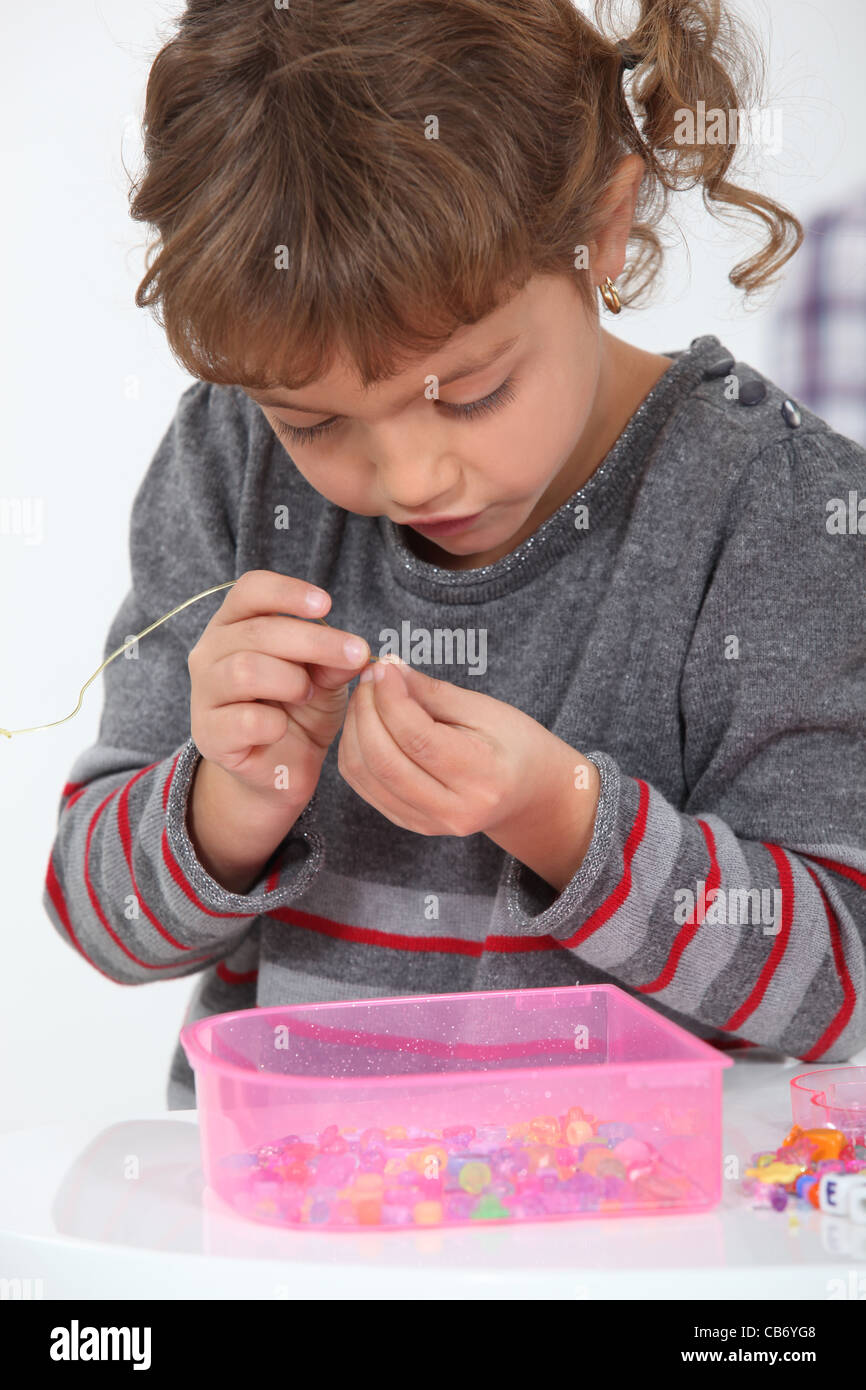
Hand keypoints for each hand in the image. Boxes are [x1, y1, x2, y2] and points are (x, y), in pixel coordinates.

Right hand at [188, 570, 369, 805]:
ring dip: (291, 682)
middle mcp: (210, 651)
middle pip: (257, 631)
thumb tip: (354, 651)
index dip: (288, 592)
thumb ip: (334, 659)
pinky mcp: (208, 734)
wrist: (281, 767)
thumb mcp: (325, 677)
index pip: (250, 590)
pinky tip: (281, 728)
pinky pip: (244, 719)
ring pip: (245, 670)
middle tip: (354, 654)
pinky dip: (273, 723)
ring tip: (306, 695)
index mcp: (235, 624)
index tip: (326, 605)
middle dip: (314, 641)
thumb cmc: (299, 709)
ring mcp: (204, 693)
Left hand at [337, 656, 553, 836]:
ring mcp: (428, 823)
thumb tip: (388, 669)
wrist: (528, 793)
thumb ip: (433, 692)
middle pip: (384, 760)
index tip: (383, 666)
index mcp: (482, 778)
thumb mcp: (485, 710)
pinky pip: (364, 785)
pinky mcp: (409, 823)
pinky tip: (367, 722)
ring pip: (365, 774)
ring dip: (354, 728)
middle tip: (369, 677)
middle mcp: (453, 810)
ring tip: (367, 696)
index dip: (391, 698)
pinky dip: (355, 749)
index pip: (418, 738)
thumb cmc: (514, 744)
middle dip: (366, 711)